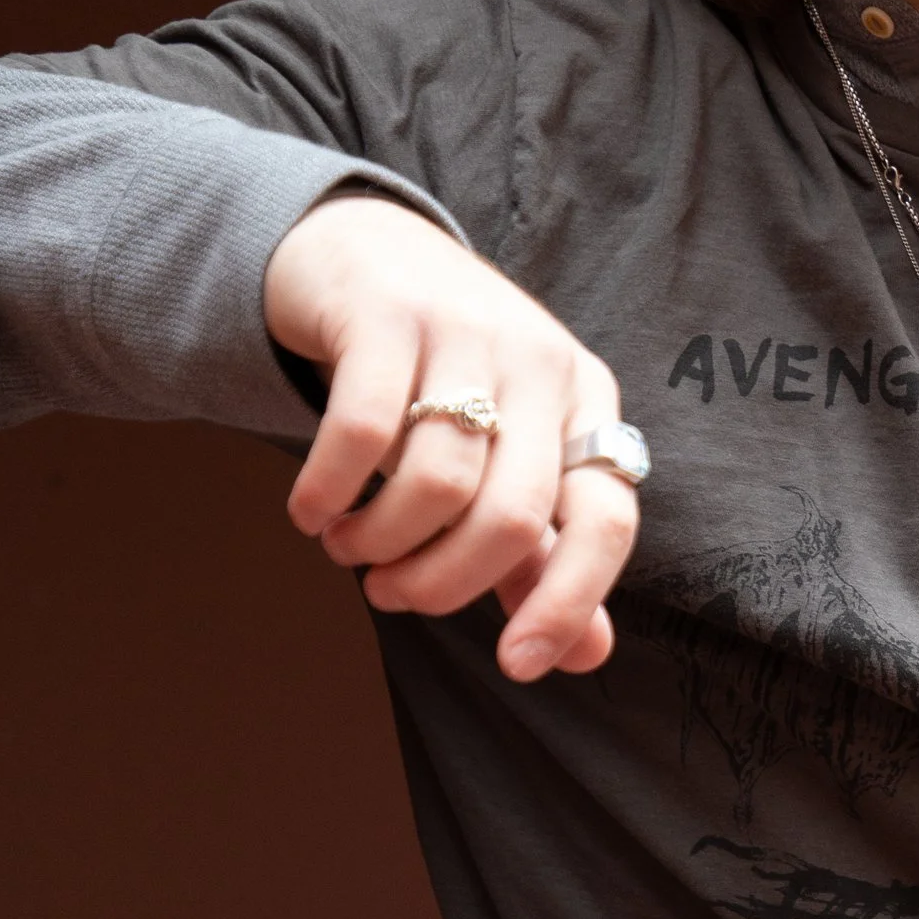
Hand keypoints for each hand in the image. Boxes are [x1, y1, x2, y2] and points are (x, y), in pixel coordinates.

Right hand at [263, 196, 638, 683]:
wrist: (365, 252)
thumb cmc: (445, 378)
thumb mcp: (508, 457)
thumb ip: (542, 555)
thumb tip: (589, 656)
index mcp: (587, 405)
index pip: (607, 520)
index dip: (568, 603)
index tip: (517, 666)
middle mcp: (541, 365)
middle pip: (511, 516)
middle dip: (442, 583)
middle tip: (391, 594)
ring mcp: (468, 332)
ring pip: (436, 482)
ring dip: (379, 543)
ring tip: (349, 548)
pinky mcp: (388, 314)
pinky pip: (361, 431)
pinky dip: (329, 492)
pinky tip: (312, 511)